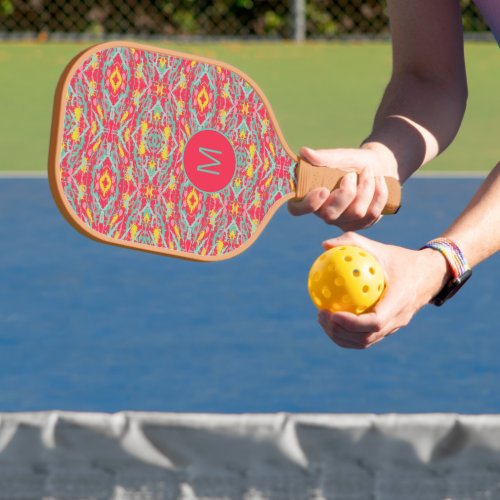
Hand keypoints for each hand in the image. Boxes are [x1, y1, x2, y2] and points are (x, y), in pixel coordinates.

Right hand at [288, 145, 397, 230]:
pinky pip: (372, 214)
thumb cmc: (353, 161)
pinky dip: (379, 193)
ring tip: (368, 172)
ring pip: (356, 213)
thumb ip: (323, 157)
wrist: (379, 166)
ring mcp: (343, 221)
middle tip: (352, 174)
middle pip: (330, 215)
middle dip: (347, 192)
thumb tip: (304, 152)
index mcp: (311, 196)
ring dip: (366, 188)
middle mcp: (324, 213)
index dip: (308, 204)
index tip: (323, 189)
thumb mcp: (340, 157)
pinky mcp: (361, 224)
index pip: (297, 209)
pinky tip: (379, 181)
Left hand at [316, 232, 450, 348]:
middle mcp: (398, 319)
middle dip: (340, 332)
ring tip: (322, 319)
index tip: (332, 313)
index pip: (375, 321)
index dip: (352, 323)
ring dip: (341, 336)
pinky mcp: (389, 329)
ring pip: (365, 342)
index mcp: (399, 301)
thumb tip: (324, 245)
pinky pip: (366, 337)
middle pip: (366, 338)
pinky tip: (331, 318)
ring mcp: (394, 327)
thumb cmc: (401, 259)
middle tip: (321, 315)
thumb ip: (353, 243)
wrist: (429, 275)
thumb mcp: (380, 248)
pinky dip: (347, 333)